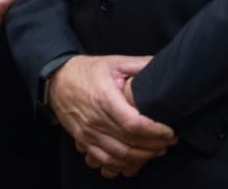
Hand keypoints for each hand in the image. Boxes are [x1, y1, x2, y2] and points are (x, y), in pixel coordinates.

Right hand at [49, 55, 177, 177]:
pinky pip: (105, 161)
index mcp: (104, 98)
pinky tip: (136, 160)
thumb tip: (160, 64)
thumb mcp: (114, 62)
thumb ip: (139, 64)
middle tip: (170, 141)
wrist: (57, 80)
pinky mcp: (83, 141)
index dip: (155, 131)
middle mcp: (95, 119)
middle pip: (129, 143)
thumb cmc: (87, 71)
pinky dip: (123, 165)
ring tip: (158, 150)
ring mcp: (88, 133)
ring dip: (142, 158)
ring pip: (119, 156)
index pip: (133, 124)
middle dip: (154, 146)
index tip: (170, 131)